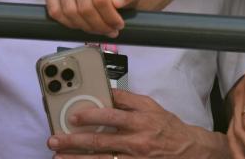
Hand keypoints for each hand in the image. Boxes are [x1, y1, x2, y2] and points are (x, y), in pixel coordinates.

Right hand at [45, 0, 144, 36]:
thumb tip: (116, 0)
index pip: (101, 0)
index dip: (110, 18)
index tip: (119, 26)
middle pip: (85, 9)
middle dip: (99, 26)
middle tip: (108, 31)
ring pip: (70, 12)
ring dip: (84, 27)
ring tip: (97, 29)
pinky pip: (55, 12)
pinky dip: (67, 23)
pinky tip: (80, 25)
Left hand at [47, 89, 226, 158]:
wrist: (190, 150)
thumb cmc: (168, 128)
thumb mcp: (152, 106)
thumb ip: (129, 99)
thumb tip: (107, 92)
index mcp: (140, 122)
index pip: (112, 117)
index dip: (92, 116)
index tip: (74, 117)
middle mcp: (136, 142)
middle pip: (100, 142)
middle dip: (74, 142)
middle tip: (55, 140)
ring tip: (59, 158)